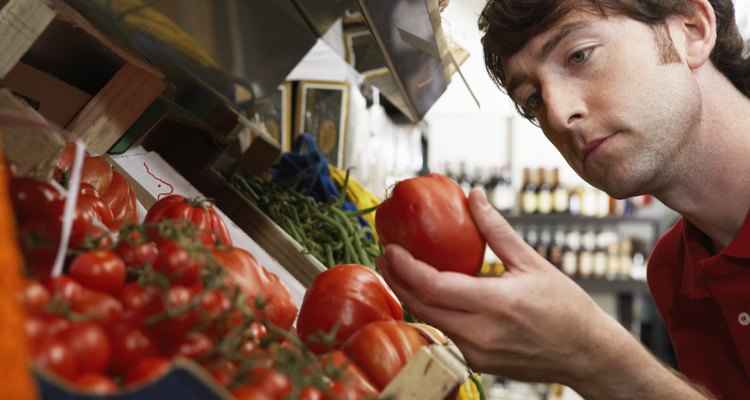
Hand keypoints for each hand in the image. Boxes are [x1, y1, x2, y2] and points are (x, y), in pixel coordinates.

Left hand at [376, 189, 630, 385]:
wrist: (587, 354)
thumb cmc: (566, 308)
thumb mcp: (531, 262)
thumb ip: (496, 229)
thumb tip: (474, 196)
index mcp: (495, 303)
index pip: (434, 286)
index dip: (406, 267)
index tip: (391, 249)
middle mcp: (481, 333)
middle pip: (422, 306)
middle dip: (398, 281)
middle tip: (386, 257)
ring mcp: (478, 353)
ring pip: (430, 323)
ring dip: (411, 297)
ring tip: (399, 273)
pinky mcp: (478, 363)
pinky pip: (445, 335)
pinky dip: (431, 314)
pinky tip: (426, 296)